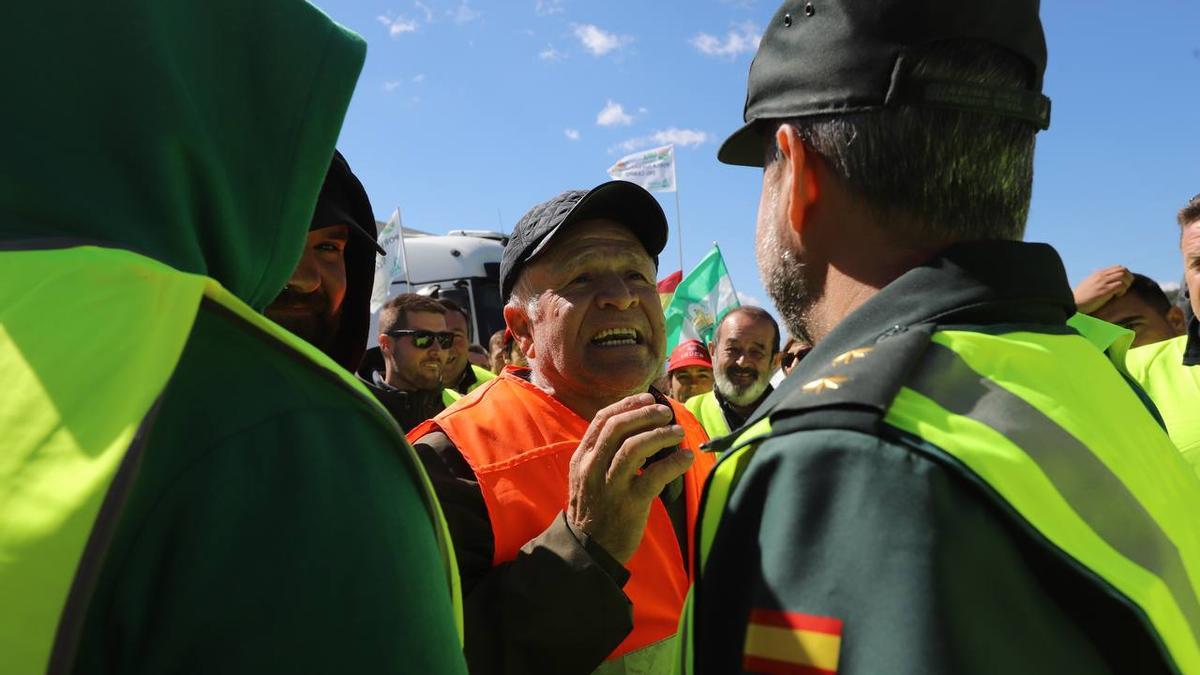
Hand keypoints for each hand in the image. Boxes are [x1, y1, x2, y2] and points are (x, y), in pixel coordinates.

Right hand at [566, 393, 693, 563]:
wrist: (590, 550)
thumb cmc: (595, 509)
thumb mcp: (587, 476)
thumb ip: (604, 452)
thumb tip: (636, 424)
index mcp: (582, 457)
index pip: (603, 419)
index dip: (628, 404)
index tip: (648, 398)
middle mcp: (593, 468)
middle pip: (618, 427)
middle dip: (646, 414)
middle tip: (667, 413)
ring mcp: (610, 485)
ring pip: (634, 447)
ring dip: (661, 434)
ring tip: (678, 432)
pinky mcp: (629, 503)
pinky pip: (655, 476)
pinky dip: (674, 463)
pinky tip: (686, 457)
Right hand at [1073, 265, 1132, 313]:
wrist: (1074, 303)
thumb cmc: (1081, 296)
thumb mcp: (1089, 283)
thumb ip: (1098, 279)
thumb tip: (1108, 280)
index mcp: (1099, 273)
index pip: (1118, 267)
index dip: (1126, 274)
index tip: (1124, 283)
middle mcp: (1101, 275)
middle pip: (1123, 270)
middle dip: (1129, 278)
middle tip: (1125, 288)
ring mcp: (1102, 282)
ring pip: (1123, 276)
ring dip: (1126, 284)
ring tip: (1121, 292)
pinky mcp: (1104, 290)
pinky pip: (1120, 285)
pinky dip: (1122, 290)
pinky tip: (1117, 296)